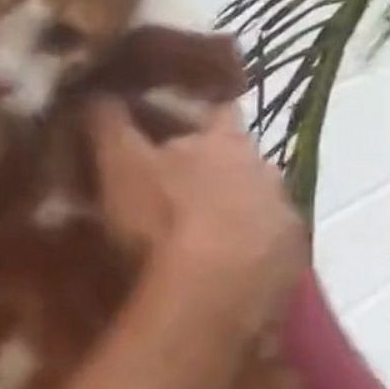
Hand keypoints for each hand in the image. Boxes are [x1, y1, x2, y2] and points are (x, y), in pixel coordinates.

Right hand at [86, 98, 308, 331]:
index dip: (197, 112)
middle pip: (243, 158)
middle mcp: (267, 171)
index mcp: (227, 139)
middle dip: (219, 168)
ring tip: (204, 236)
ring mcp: (285, 221)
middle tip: (183, 187)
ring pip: (260, 205)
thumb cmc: (162, 220)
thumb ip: (107, 120)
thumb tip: (96, 90)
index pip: (218, 108)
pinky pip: (270, 251)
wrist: (213, 299)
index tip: (175, 122)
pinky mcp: (293, 268)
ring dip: (238, 213)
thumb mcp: (118, 164)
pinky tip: (225, 273)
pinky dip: (251, 255)